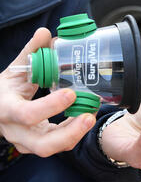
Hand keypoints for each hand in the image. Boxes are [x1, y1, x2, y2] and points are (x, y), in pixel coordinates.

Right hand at [0, 28, 95, 156]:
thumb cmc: (6, 88)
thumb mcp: (14, 69)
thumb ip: (31, 52)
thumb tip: (45, 33)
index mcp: (6, 109)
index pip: (27, 114)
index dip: (50, 106)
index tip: (71, 93)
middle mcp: (15, 130)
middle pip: (42, 144)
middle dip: (69, 132)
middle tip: (88, 116)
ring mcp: (25, 142)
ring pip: (51, 148)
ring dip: (75, 135)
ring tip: (91, 116)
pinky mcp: (36, 145)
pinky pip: (57, 145)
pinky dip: (73, 134)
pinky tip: (84, 118)